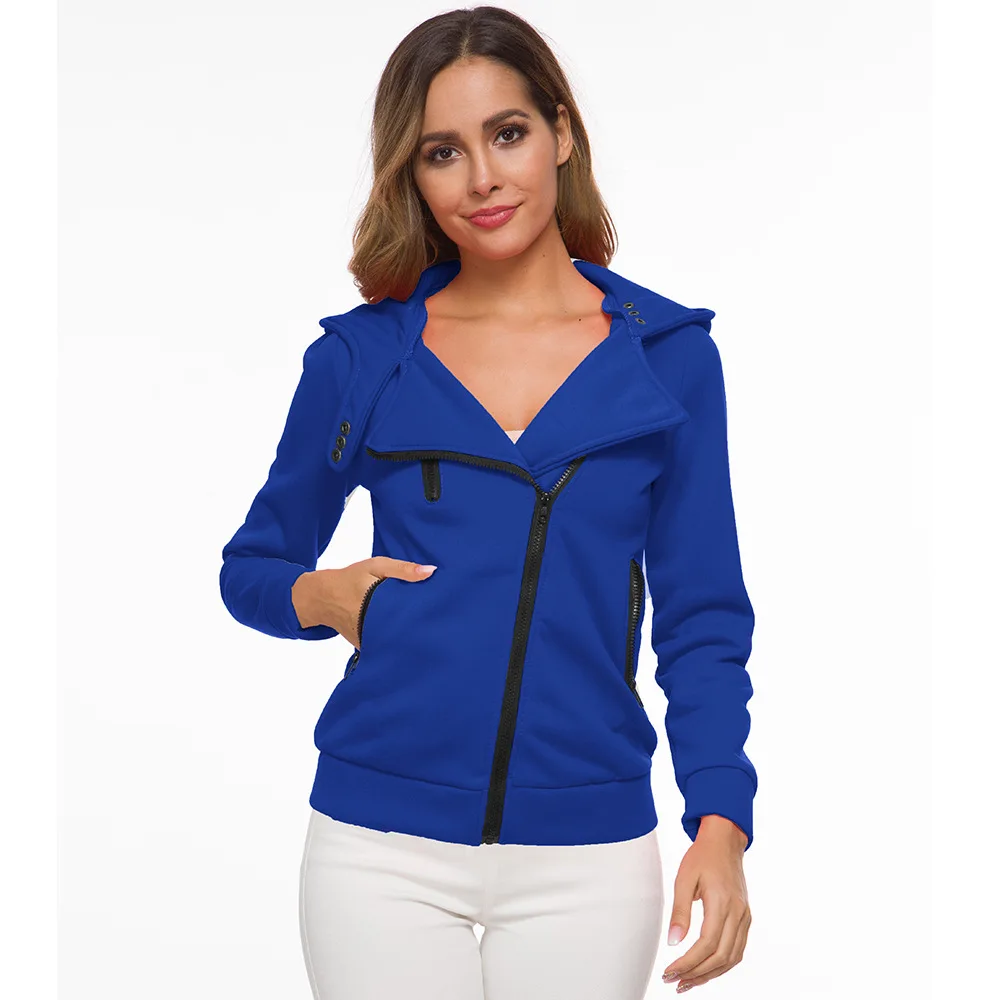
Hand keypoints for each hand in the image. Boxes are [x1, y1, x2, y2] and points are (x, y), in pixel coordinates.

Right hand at [291, 557, 436, 645]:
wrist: (323, 597)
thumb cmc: (352, 578)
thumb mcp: (376, 566)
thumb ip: (403, 569)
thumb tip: (432, 571)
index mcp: (376, 601)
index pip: (407, 612)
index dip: (424, 612)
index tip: (440, 611)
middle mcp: (371, 625)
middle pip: (404, 629)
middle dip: (420, 625)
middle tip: (439, 622)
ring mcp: (367, 638)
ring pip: (396, 639)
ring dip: (408, 633)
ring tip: (428, 630)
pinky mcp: (364, 646)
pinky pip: (385, 643)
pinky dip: (395, 638)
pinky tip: (408, 634)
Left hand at [660, 815, 750, 992]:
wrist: (724, 842)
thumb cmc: (702, 857)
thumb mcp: (684, 878)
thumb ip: (679, 911)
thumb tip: (673, 942)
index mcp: (722, 902)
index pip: (707, 944)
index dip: (688, 962)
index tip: (670, 971)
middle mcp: (738, 913)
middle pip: (721, 956)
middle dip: (697, 973)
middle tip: (673, 981)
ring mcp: (745, 917)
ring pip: (732, 957)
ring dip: (710, 974)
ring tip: (686, 982)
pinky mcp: (745, 918)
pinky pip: (737, 949)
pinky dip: (722, 964)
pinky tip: (705, 969)